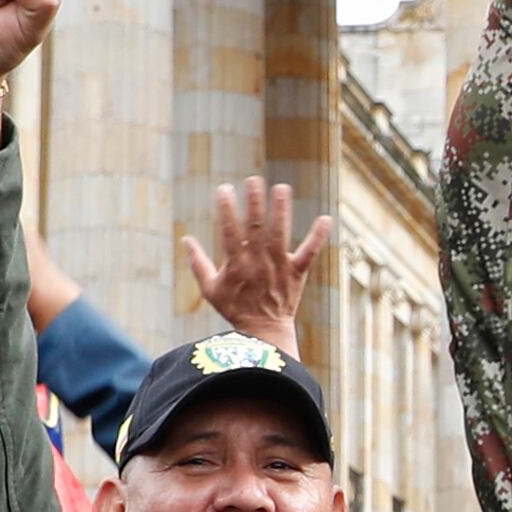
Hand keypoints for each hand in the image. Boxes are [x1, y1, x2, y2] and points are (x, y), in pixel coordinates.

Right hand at [179, 179, 331, 349]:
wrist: (263, 332)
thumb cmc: (234, 308)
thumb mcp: (210, 289)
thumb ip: (198, 263)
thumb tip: (185, 239)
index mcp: (236, 265)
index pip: (229, 233)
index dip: (226, 211)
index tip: (223, 189)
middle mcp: (258, 263)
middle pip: (256, 229)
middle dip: (254, 204)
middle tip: (254, 179)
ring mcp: (279, 267)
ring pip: (281, 235)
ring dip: (281, 211)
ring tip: (281, 188)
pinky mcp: (297, 273)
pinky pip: (310, 253)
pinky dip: (318, 237)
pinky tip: (326, 218)